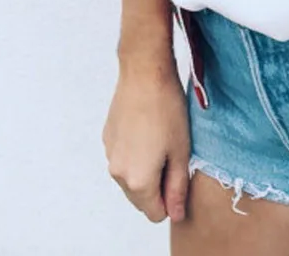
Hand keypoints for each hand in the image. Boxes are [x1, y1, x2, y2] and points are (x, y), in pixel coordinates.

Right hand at [103, 52, 190, 223]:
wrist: (145, 73)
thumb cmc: (168, 110)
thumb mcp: (181, 151)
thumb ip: (177, 188)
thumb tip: (175, 214)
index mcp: (138, 181)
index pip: (154, 213)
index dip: (171, 200)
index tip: (180, 176)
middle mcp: (118, 174)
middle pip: (140, 198)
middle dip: (158, 185)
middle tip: (173, 154)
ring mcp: (109, 155)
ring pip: (130, 178)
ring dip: (146, 169)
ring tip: (161, 139)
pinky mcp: (107, 139)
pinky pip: (123, 158)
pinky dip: (135, 152)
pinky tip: (148, 128)